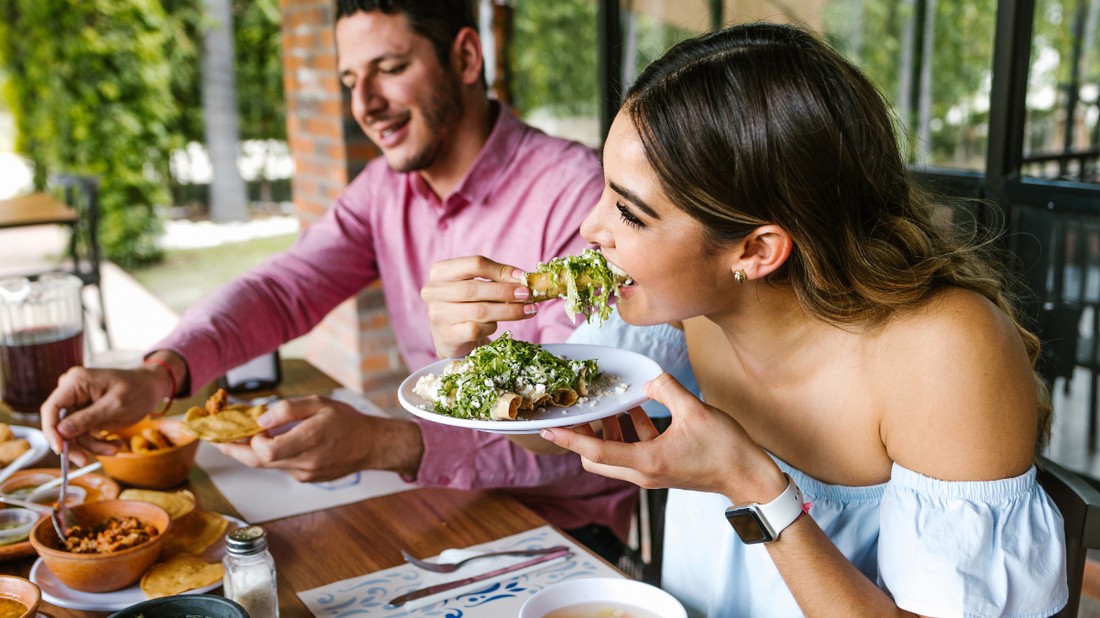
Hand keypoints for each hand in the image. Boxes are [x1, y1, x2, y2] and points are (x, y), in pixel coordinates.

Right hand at [41, 365, 166, 464]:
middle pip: (60, 425)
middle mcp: (72, 392)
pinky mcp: (85, 416)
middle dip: (75, 444)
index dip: (51, 431)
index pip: (51, 408)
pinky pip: (84, 435)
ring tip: (115, 448)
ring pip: (73, 434)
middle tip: (84, 461)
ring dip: (93, 446)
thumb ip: (88, 418)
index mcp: (75, 382)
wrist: (152, 388)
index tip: (59, 450)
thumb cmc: (138, 390)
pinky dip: (98, 443)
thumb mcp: (116, 405)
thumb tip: (61, 431)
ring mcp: (78, 404)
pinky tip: (116, 443)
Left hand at [214, 395, 424, 481]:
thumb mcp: (320, 403)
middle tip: (217, 438)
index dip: (249, 439)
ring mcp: (305, 474)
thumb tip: (260, 419)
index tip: (247, 425)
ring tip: (242, 435)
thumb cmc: (347, 421)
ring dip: (253, 451)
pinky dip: (272, 455)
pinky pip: (281, 467)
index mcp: (309, 440)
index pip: (265, 450)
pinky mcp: (306, 479)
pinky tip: (273, 442)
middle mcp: (305, 462)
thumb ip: (289, 409)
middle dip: (234, 450)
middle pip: (258, 462)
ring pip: (268, 466)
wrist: (371, 445)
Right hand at [421, 255, 536, 358]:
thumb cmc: (467, 305)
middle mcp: (434, 291)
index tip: (522, 277)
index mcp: (441, 271)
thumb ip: (496, 278)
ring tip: (528, 310)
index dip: (501, 270)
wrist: (451, 337)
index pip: (474, 264)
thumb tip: (523, 277)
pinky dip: (492, 327)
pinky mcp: (446, 335)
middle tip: (528, 295)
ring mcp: (437, 315)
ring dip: (508, 311)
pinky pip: (476, 329)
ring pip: (479, 310)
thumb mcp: (477, 285)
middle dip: (506, 292)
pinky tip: (497, 325)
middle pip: (475, 288)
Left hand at [538, 373, 783, 502]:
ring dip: (607, 431)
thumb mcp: (694, 410)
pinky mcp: (661, 467)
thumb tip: (648, 379)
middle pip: (596, 458)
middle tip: (580, 408)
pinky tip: (635, 408)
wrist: (748, 477)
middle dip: (584, 434)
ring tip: (610, 403)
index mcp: (646, 462)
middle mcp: (643, 472)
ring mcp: (651, 472)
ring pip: (614, 454)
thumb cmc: (725, 449)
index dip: (569, 438)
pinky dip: (628, 431)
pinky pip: (633, 450)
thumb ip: (666, 389)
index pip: (595, 452)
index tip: (547, 428)